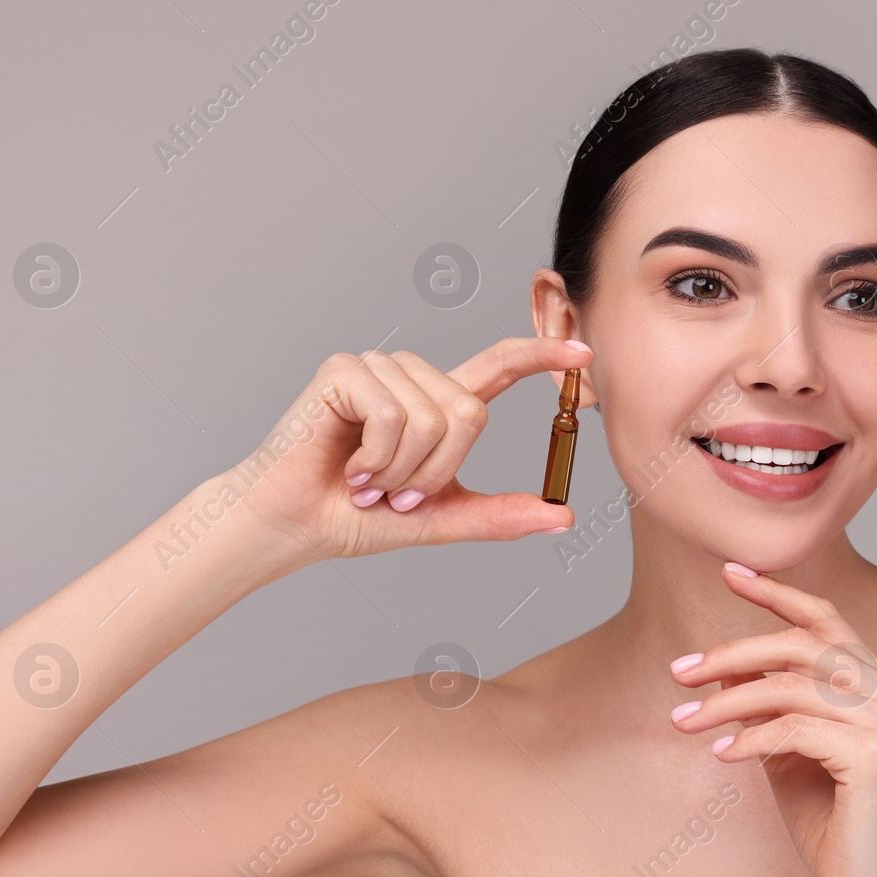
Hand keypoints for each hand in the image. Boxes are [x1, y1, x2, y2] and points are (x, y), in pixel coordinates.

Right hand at [229, 337, 591, 562]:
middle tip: (394, 492)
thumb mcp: (440, 517)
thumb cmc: (356, 516)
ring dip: (401, 469)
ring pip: (432, 417)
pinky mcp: (346, 369)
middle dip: (436, 470)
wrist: (293, 524)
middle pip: (469, 412)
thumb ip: (499, 515)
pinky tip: (349, 466)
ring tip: (366, 479)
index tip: (584, 352)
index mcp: (437, 403)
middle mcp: (412, 377)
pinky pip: (393, 415)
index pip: (498, 368)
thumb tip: (563, 517)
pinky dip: (376, 457)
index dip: (540, 357)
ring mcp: (379, 368)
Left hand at [668, 563, 876, 876]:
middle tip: (679, 671)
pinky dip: (749, 737)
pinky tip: (719, 754)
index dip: (778, 593)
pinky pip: (794, 728)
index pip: (828, 621)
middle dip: (732, 652)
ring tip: (682, 721)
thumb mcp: (786, 751)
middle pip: (801, 647)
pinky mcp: (875, 753)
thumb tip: (723, 667)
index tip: (729, 572)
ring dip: (725, 702)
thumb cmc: (828, 824)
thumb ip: (765, 706)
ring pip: (792, 686)